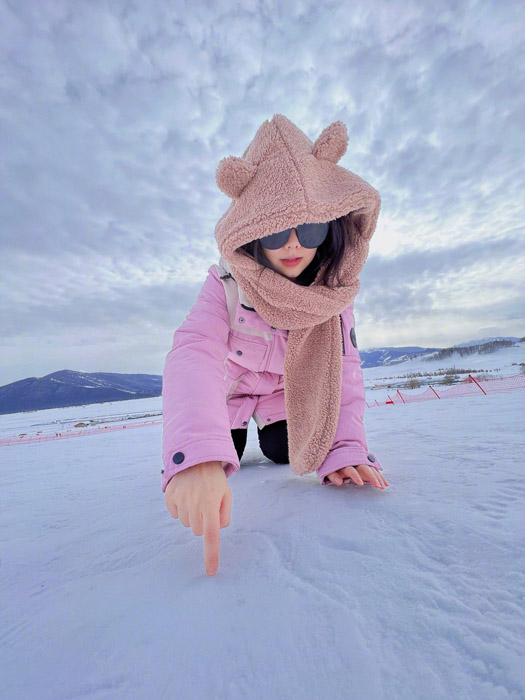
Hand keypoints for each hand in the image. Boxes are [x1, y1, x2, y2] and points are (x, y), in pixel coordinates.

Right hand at [165, 461, 231, 575]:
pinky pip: (175, 514)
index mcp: (210, 505)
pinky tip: (186, 494)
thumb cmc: (214, 479)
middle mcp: (194, 505)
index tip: (210, 572)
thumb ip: (224, 515)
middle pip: (198, 531)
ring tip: (196, 496)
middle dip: (203, 522)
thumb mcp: (226, 494)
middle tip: (206, 505)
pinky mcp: (169, 498)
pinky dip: (180, 508)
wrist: (195, 457)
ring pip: (186, 523)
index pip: (211, 536)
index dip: (211, 555)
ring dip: (192, 515)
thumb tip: (216, 530)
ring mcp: (179, 501)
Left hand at [326, 464, 388, 488]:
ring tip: (383, 486)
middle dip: (372, 476)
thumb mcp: (329, 469)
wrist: (338, 449)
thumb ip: (333, 475)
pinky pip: (374, 470)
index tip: (360, 483)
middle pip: (365, 468)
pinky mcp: (366, 464)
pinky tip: (385, 484)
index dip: (356, 476)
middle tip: (378, 486)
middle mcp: (355, 462)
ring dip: (378, 477)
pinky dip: (380, 477)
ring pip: (372, 469)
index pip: (351, 470)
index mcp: (345, 463)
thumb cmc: (332, 463)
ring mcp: (362, 462)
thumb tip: (339, 482)